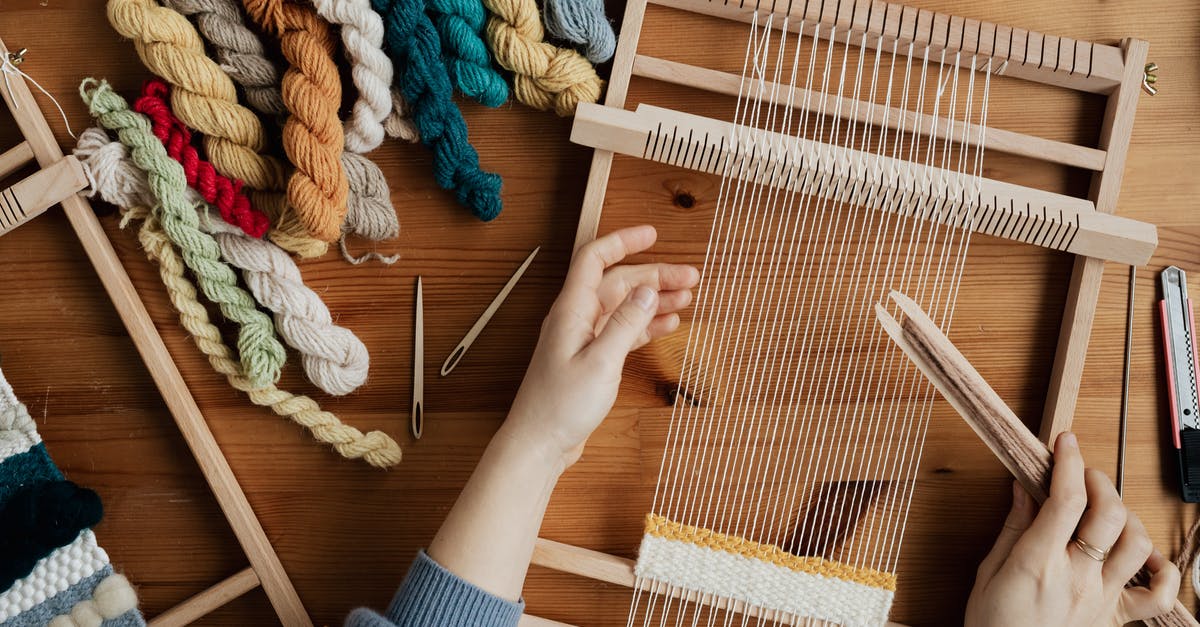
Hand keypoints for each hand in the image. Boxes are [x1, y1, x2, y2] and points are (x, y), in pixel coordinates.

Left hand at [502, 225, 698, 471]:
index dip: (623, 241)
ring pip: (623, 307)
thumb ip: (626, 324)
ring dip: (653, 300)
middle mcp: (576, 319)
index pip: (595, 259)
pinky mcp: (590, 359)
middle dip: (654, 276)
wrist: (539, 444)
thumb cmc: (560, 406)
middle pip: (618, 283)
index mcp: (571, 310)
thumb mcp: (600, 362)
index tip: (652, 234)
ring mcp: (583, 339)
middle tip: (691, 277)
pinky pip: (621, 331)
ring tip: (687, 299)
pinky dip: (644, 326)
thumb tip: (648, 291)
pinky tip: (667, 325)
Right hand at [965, 432, 1179, 626]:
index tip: (1066, 443)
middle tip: (1082, 474)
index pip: (1067, 499)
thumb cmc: (992, 624)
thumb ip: (1013, 528)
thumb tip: (1024, 489)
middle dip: (1097, 480)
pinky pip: (1158, 595)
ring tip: (1107, 510)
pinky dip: (1162, 570)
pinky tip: (1145, 555)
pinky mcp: (1114, 617)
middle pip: (1108, 513)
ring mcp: (1101, 598)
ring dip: (1126, 515)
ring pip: (1137, 544)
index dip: (1069, 462)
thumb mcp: (988, 571)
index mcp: (1038, 563)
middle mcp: (1076, 578)